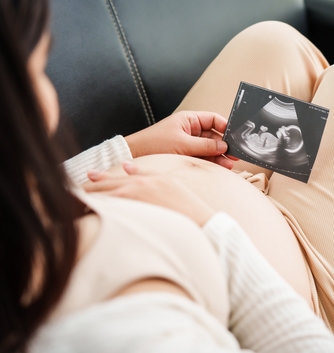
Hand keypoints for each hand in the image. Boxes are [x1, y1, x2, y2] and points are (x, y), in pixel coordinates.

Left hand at [84, 161, 214, 226]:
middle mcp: (139, 186)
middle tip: (74, 188)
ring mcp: (137, 199)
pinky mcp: (137, 213)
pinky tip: (87, 212)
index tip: (89, 176)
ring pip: (106, 197)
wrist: (200, 221)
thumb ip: (148, 173)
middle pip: (108, 185)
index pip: (118, 176)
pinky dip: (98, 210)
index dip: (101, 177)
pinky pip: (112, 210)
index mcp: (147, 178)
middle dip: (90, 187)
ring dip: (90, 198)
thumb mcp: (170, 182)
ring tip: (75, 200)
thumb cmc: (187, 205)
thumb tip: (127, 166)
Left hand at [125, 111, 235, 168]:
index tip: (235, 136)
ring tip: (230, 164)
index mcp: (189, 120)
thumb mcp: (182, 144)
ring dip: (219, 155)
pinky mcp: (185, 155)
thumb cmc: (154, 144)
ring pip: (208, 148)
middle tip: (236, 154)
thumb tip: (224, 146)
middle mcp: (190, 130)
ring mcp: (188, 143)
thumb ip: (205, 146)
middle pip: (213, 136)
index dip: (225, 126)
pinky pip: (202, 156)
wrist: (136, 156)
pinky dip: (211, 161)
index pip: (213, 119)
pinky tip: (220, 165)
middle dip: (224, 145)